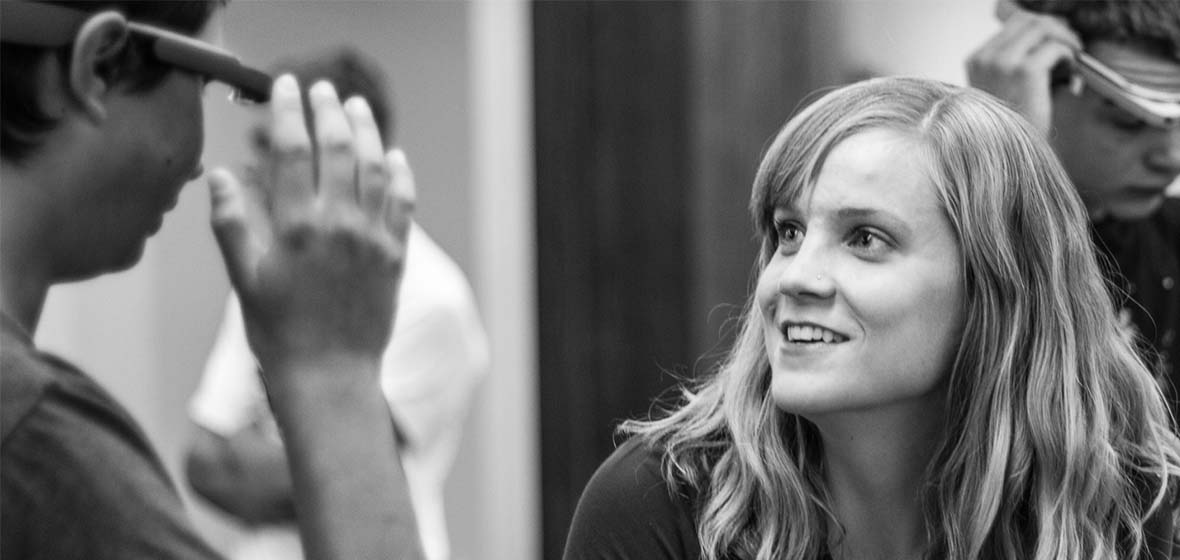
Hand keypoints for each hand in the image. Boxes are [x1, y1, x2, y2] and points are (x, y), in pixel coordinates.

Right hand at [208, 75, 415, 376]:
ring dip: (368, 132)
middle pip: (340, 149)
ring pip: (376, 169)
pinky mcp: (396, 257)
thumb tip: (220, 176)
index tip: (285, 87)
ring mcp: (373, 239)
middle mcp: (340, 225)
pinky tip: (394, 157)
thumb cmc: (279, 334)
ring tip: (358, 108)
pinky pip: (403, 204)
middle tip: (323, 89)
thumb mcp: (245, 281)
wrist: (330, 378)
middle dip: (331, 111)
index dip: (290, 111)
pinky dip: (400, 175)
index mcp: (297, 227)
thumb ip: (232, 225)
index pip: (294, 151)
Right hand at [966, 10, 1080, 135]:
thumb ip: (1016, 65)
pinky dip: (1069, 57)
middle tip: (1071, 46)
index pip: (1013, 23)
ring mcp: (1003, 62)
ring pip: (1042, 27)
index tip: (1057, 41)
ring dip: (1064, 39)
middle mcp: (986, 58)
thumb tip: (1048, 41)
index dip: (1041, 29)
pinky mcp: (1025, 71)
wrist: (1003, 159)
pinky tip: (1071, 76)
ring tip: (1072, 59)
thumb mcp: (1003, 92)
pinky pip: (1056, 48)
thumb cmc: (1008, 130)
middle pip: (1028, 20)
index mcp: (976, 61)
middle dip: (1054, 29)